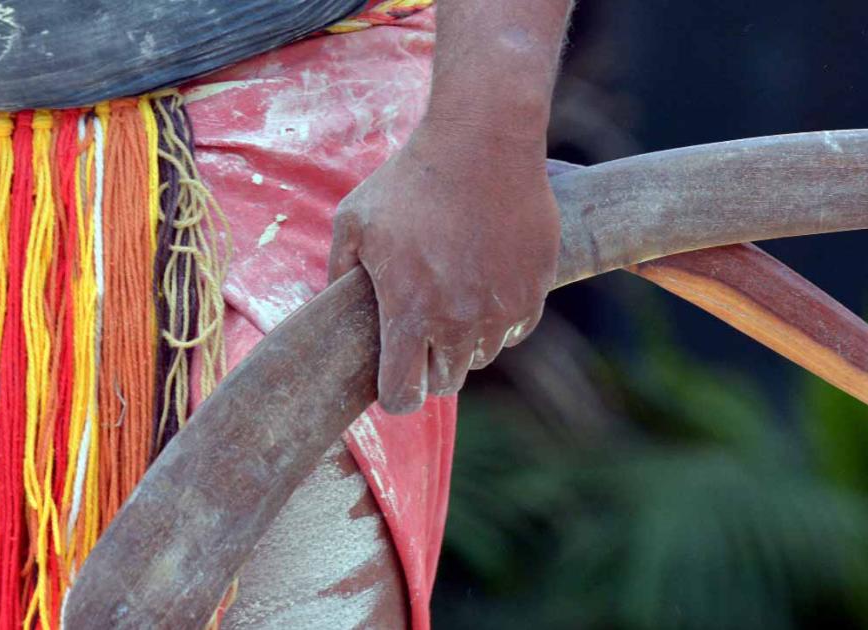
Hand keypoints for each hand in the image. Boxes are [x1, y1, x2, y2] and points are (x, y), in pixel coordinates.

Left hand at [328, 118, 559, 413]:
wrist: (483, 142)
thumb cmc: (411, 180)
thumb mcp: (354, 220)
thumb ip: (338, 271)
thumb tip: (332, 304)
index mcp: (410, 313)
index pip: (402, 395)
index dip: (395, 395)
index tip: (395, 380)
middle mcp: (458, 322)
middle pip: (446, 382)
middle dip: (430, 367)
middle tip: (422, 335)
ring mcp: (501, 309)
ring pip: (481, 356)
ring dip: (465, 341)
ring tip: (454, 301)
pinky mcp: (535, 290)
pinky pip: (515, 329)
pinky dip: (500, 319)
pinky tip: (486, 285)